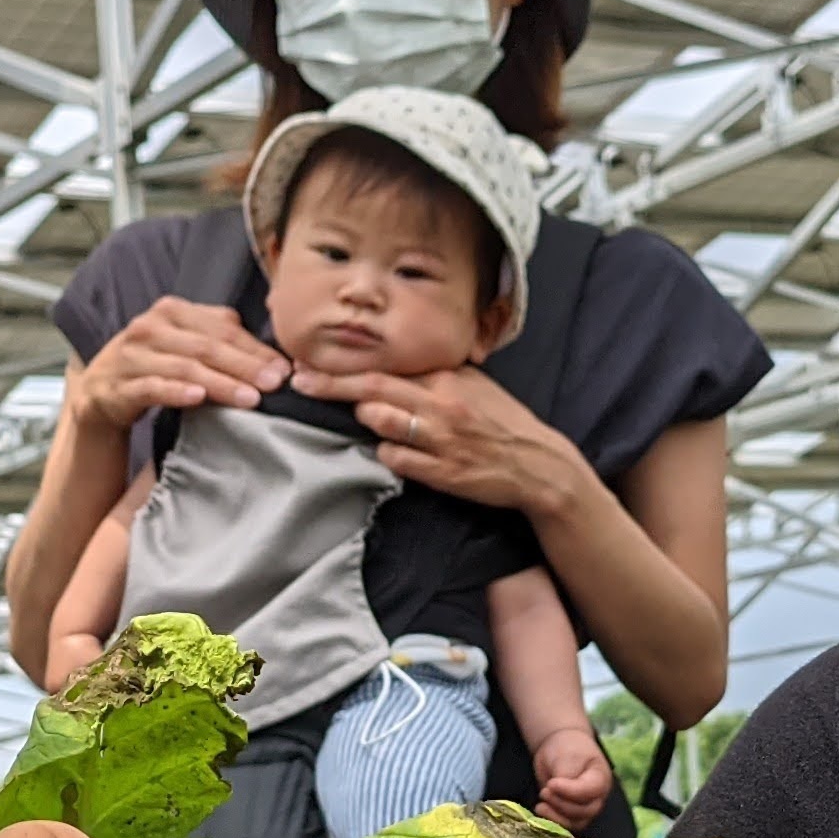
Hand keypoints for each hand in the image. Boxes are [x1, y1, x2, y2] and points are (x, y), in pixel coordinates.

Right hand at [68, 298, 283, 436]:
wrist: (102, 391)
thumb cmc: (155, 365)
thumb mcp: (185, 343)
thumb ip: (221, 338)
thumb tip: (272, 355)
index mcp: (172, 311)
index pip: (222, 327)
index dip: (255, 348)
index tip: (284, 369)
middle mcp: (150, 327)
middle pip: (206, 346)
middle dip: (245, 366)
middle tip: (274, 384)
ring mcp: (132, 356)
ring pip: (184, 368)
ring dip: (220, 384)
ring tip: (250, 398)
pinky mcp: (118, 386)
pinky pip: (151, 388)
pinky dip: (175, 392)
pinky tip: (198, 399)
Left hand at [286, 359, 579, 516]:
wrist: (538, 465)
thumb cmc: (502, 422)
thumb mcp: (474, 385)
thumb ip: (434, 374)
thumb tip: (391, 366)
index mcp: (447, 379)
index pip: (384, 367)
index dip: (342, 366)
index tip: (309, 363)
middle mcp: (442, 405)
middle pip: (373, 390)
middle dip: (330, 386)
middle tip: (300, 382)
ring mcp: (442, 441)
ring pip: (381, 424)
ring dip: (366, 421)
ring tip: (364, 419)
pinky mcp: (444, 474)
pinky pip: (396, 460)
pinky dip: (387, 454)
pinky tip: (392, 450)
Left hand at [532, 725, 613, 829]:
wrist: (560, 747)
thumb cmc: (568, 748)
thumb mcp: (567, 756)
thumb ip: (565, 775)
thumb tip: (556, 791)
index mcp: (600, 778)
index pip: (590, 791)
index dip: (570, 791)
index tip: (551, 783)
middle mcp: (596, 797)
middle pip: (584, 811)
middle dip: (561, 804)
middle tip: (545, 791)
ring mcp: (585, 807)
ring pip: (575, 822)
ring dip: (556, 816)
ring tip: (541, 804)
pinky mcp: (571, 814)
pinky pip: (565, 825)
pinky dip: (552, 820)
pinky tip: (541, 809)